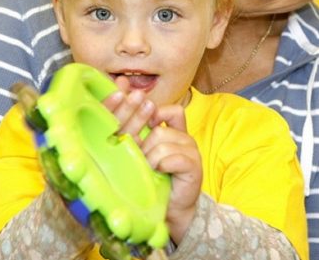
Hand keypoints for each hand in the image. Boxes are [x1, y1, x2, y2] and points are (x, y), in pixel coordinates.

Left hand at [102, 85, 201, 242]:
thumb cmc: (154, 180)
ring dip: (151, 159)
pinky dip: (162, 166)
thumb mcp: (143, 154)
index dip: (156, 114)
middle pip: (159, 131)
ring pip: (163, 143)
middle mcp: (185, 138)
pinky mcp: (195, 166)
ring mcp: (192, 151)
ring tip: (150, 170)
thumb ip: (138, 135)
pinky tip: (160, 173)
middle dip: (144, 147)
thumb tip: (123, 109)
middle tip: (142, 161)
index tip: (144, 129)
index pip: (171, 111)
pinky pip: (174, 158)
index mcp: (174, 132)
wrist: (171, 208)